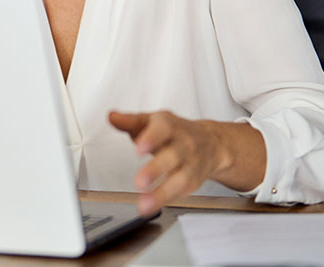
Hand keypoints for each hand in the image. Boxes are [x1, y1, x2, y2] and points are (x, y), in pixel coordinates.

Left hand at [109, 110, 253, 215]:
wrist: (210, 143)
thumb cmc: (175, 131)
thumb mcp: (152, 121)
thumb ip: (130, 121)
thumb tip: (112, 117)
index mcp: (170, 126)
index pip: (163, 129)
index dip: (152, 138)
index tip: (139, 148)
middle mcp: (184, 144)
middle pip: (173, 156)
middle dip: (156, 169)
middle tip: (140, 182)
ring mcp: (191, 164)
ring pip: (180, 179)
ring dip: (162, 194)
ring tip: (144, 205)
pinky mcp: (193, 181)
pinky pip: (181, 192)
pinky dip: (166, 201)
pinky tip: (152, 207)